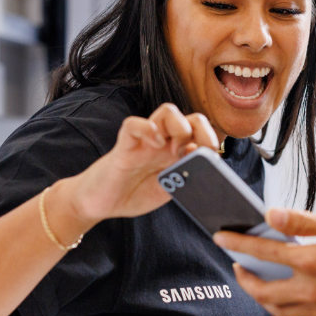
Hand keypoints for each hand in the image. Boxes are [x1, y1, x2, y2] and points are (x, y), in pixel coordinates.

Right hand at [65, 103, 217, 224]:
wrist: (101, 204)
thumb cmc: (134, 194)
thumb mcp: (167, 190)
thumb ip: (185, 179)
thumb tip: (209, 171)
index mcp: (176, 152)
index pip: (201, 132)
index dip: (211, 139)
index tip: (214, 158)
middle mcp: (163, 142)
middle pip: (189, 117)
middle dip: (202, 129)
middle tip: (198, 151)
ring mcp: (144, 141)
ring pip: (167, 111)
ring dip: (178, 126)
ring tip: (174, 150)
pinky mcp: (124, 146)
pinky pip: (133, 125)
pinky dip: (147, 129)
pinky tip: (154, 145)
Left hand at [213, 209, 315, 315]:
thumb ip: (304, 223)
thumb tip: (269, 216)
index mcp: (312, 261)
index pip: (262, 252)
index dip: (237, 243)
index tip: (221, 237)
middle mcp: (312, 290)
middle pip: (263, 288)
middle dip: (243, 276)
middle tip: (237, 264)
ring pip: (277, 311)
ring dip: (259, 298)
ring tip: (253, 285)